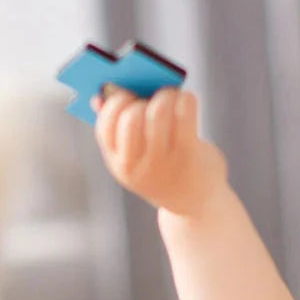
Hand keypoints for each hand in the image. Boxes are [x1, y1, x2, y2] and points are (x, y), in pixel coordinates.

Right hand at [93, 85, 226, 216]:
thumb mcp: (139, 157)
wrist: (197, 205)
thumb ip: (121, 129)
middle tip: (153, 96)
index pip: (106, 126)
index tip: (129, 94)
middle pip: (131, 116)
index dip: (115, 102)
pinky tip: (187, 99)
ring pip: (158, 112)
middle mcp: (137, 166)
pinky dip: (185, 99)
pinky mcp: (189, 155)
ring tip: (172, 94)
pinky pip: (185, 114)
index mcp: (119, 163)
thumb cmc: (165, 170)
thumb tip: (102, 94)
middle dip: (141, 97)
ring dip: (165, 94)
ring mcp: (163, 162)